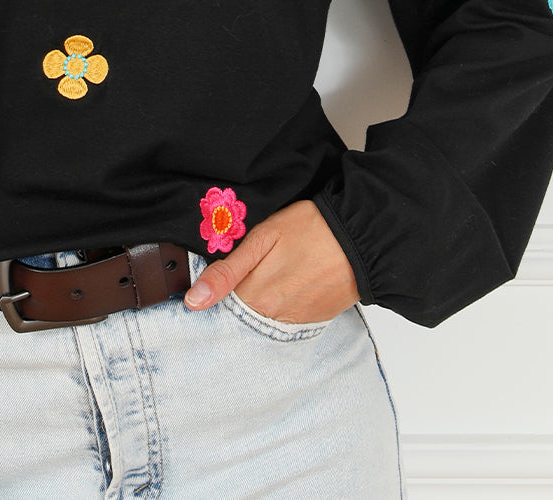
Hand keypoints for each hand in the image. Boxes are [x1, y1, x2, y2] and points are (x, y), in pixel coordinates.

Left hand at [183, 198, 358, 322]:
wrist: (359, 238)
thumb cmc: (308, 229)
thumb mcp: (261, 240)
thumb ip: (226, 272)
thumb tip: (193, 301)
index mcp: (255, 297)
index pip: (220, 310)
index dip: (215, 295)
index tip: (212, 285)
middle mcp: (273, 318)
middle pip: (241, 318)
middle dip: (235, 302)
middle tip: (244, 275)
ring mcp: (295, 322)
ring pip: (263, 321)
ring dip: (257, 306)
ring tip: (268, 276)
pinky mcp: (313, 321)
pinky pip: (286, 322)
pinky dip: (279, 308)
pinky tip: (285, 286)